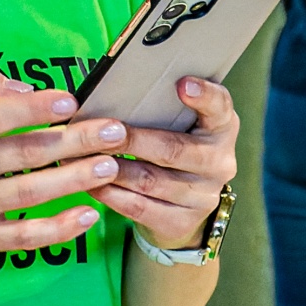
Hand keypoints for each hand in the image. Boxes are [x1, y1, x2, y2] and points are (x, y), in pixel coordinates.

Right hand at [0, 65, 130, 278]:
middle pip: (22, 153)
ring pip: (30, 192)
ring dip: (76, 179)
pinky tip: (88, 214)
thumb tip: (25, 88)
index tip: (70, 102)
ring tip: (109, 165)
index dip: (34, 108)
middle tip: (115, 132)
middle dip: (75, 141)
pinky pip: (24, 236)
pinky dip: (60, 228)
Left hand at [91, 76, 238, 247]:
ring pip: (151, 181)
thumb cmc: (172, 146)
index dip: (203, 96)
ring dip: (113, 169)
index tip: (182, 84)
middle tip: (100, 132)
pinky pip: (140, 207)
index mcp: (221, 128)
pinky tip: (91, 184)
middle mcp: (219, 162)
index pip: (219, 107)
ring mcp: (204, 196)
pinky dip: (111, 194)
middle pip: (173, 149)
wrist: (183, 204)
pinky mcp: (182, 222)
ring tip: (85, 158)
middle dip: (131, 141)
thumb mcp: (177, 124)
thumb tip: (114, 90)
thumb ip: (160, 107)